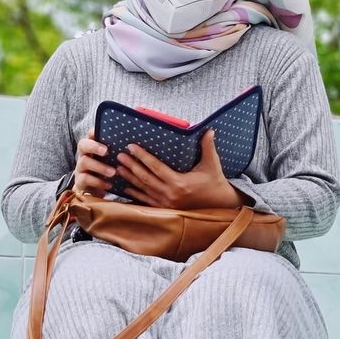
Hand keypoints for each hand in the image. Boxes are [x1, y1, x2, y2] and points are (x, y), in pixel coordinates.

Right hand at [73, 129, 117, 197]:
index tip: (102, 131)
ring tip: (113, 172)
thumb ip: (120, 153)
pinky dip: (98, 181)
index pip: (90, 134)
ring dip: (100, 167)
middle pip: (83, 145)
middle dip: (94, 146)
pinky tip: (109, 184)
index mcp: (93, 147)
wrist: (96, 193)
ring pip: (84, 162)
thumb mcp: (114, 162)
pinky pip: (85, 179)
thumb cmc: (108, 172)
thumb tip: (136, 146)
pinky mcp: (79, 182)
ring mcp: (80, 168)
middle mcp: (84, 155)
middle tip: (106, 150)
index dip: (94, 131)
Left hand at [115, 129, 242, 208]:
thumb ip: (208, 147)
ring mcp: (166, 203)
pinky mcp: (166, 208)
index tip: (131, 147)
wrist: (220, 204)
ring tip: (119, 168)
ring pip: (143, 189)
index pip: (156, 167)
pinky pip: (146, 201)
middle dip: (131, 166)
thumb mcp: (212, 164)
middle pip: (145, 178)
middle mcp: (170, 194)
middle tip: (120, 155)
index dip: (142, 157)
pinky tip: (125, 188)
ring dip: (130, 179)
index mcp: (179, 183)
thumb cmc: (215, 182)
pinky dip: (135, 194)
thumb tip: (209, 130)